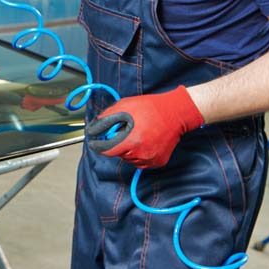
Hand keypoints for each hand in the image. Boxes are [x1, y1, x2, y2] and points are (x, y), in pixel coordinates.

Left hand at [85, 85, 203, 168]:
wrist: (175, 113)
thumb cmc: (150, 108)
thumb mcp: (124, 106)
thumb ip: (106, 118)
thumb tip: (94, 128)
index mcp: (132, 141)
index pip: (107, 151)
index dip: (99, 145)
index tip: (96, 142)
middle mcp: (141, 154)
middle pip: (118, 154)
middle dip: (117, 143)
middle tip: (125, 130)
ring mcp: (151, 160)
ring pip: (129, 159)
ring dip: (128, 149)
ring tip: (137, 134)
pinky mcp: (158, 162)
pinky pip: (141, 161)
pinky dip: (139, 153)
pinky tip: (144, 141)